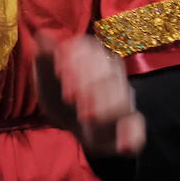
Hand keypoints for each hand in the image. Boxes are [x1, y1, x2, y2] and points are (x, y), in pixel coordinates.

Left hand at [33, 31, 144, 158]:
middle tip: (69, 98)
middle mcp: (112, 74)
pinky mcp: (128, 123)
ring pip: (123, 99)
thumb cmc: (57, 91)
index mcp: (92, 56)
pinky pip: (137, 126)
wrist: (67, 120)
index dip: (76, 59)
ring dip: (105, 107)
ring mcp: (122, 98)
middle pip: (110, 73)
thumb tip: (42, 34)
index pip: (92, 50)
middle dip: (89, 84)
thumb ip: (44, 56)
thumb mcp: (45, 75)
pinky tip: (122, 145)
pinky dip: (131, 135)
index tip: (59, 73)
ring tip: (85, 117)